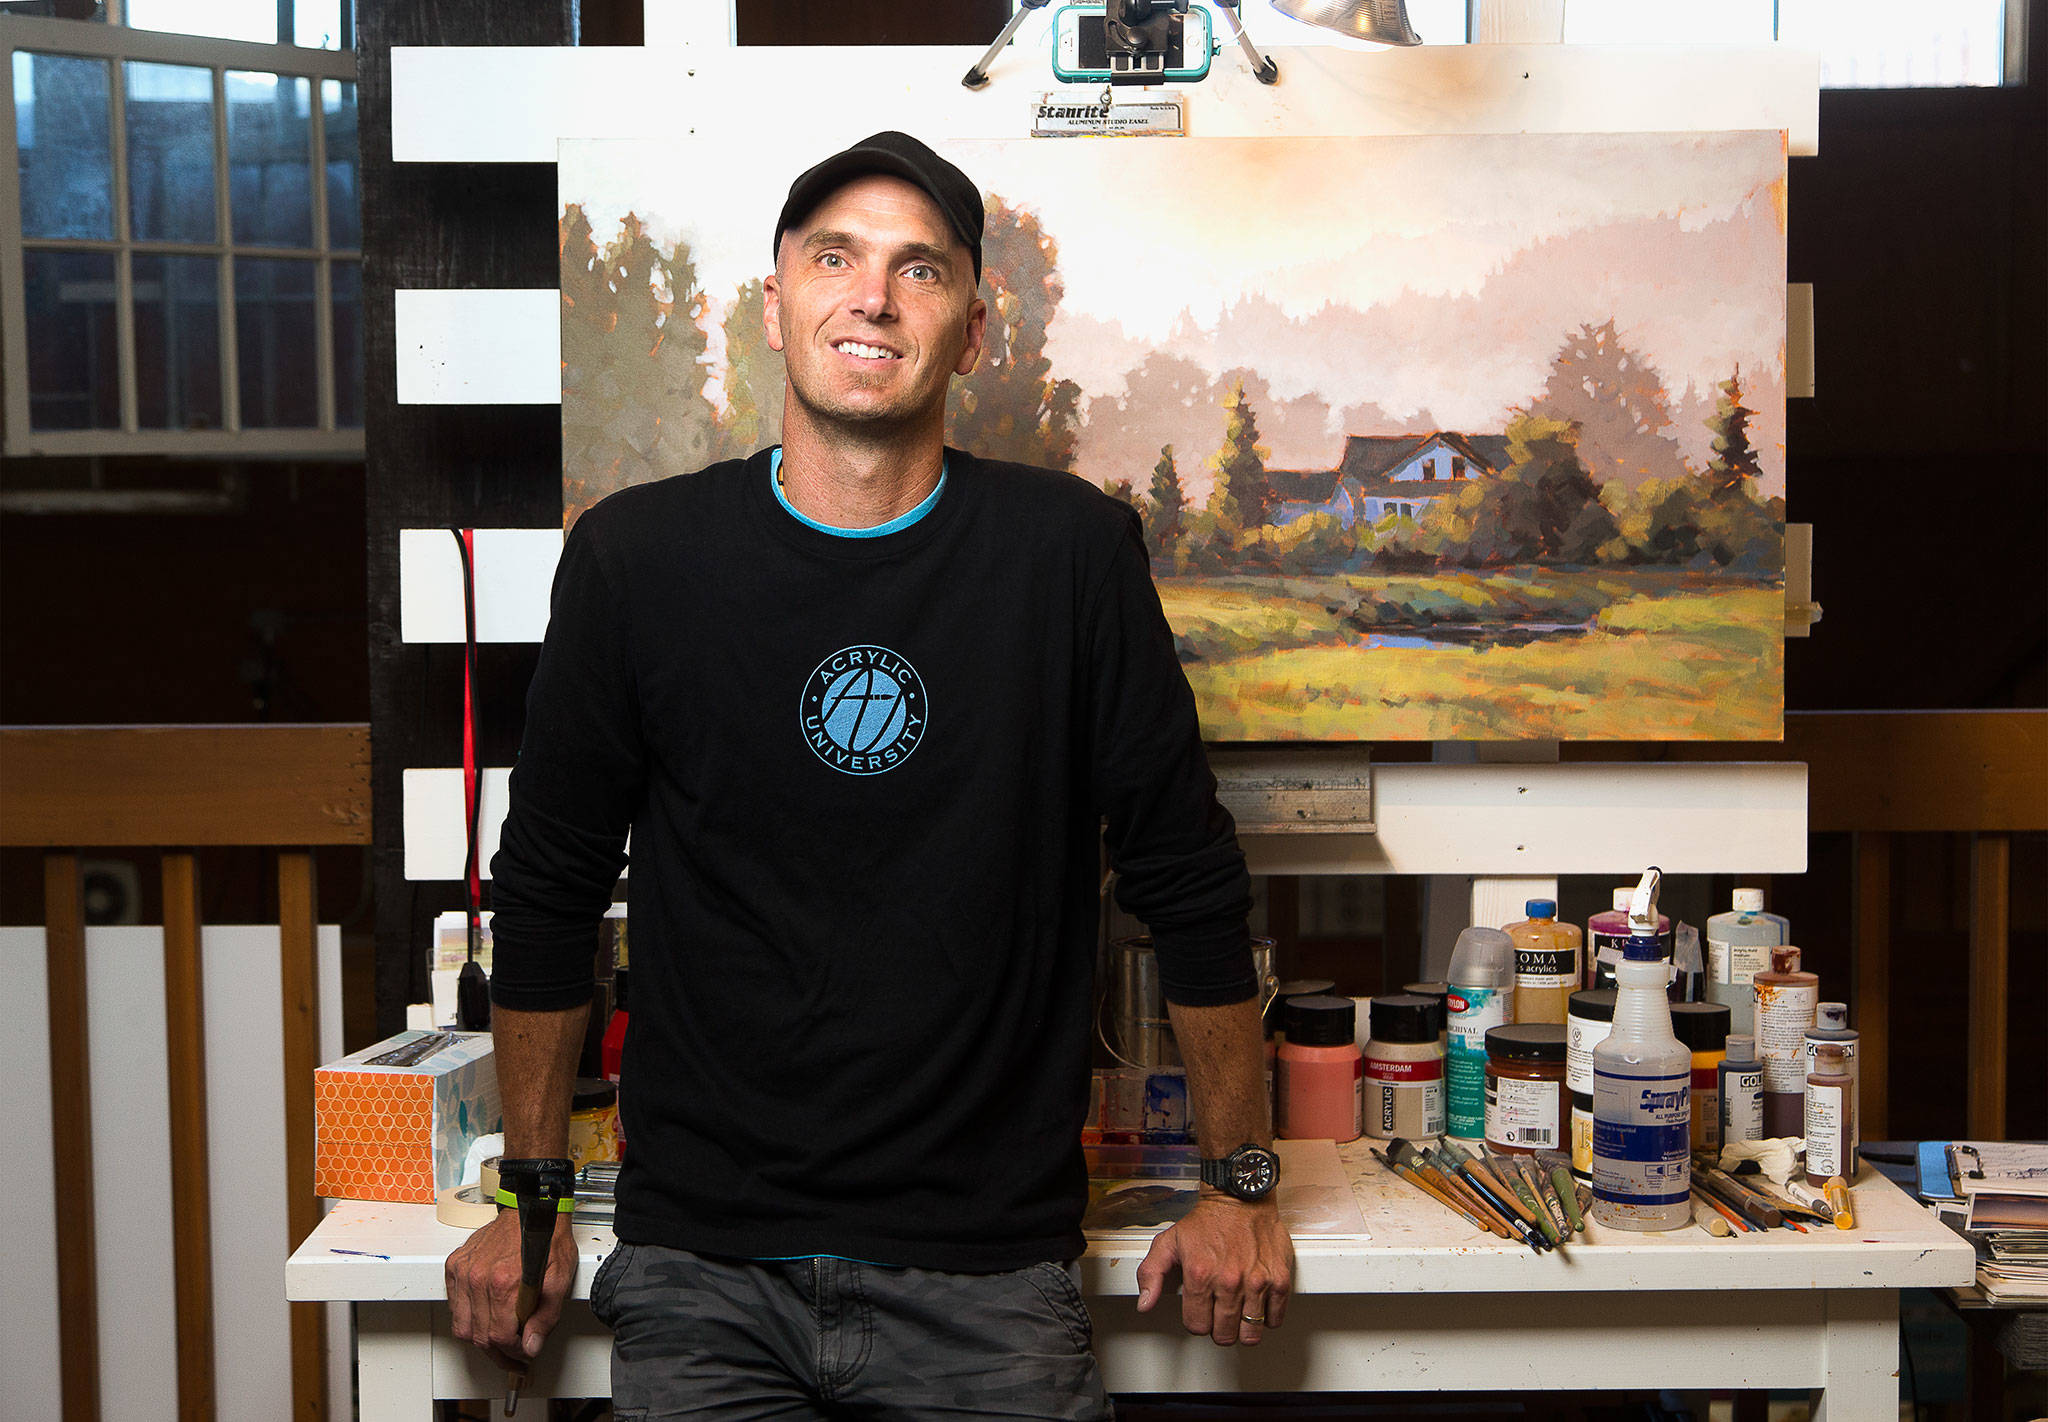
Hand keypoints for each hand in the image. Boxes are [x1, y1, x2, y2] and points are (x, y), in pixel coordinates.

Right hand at [445, 1209, 578, 1369]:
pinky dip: (467, 1315)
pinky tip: (484, 1313)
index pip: (498, 1338)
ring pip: (462, 1326)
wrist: (533, 1210)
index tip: (523, 1351)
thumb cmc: (547, 1239)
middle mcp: (478, 1278)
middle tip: (512, 1354)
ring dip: (480, 1337)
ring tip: (498, 1337)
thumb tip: (531, 1346)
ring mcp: (464, 1271)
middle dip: (498, 1352)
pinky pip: (454, 1304)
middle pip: (478, 1336)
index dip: (512, 1351)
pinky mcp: (455, 1265)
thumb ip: (545, 1317)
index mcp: (504, 1283)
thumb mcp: (559, 1278)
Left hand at [1134, 1194, 1294, 1346]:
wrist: (1240, 1199)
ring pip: (1250, 1333)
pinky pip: (1275, 1319)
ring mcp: (1256, 1282)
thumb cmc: (1207, 1221)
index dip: (1197, 1322)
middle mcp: (1228, 1281)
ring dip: (1242, 1329)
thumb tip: (1145, 1304)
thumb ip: (1150, 1274)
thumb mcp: (1168, 1243)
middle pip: (1224, 1335)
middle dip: (1219, 1329)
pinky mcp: (1278, 1280)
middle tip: (1219, 1314)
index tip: (1201, 1312)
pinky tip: (1257, 1307)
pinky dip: (1267, 1319)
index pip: (1197, 1326)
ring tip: (1239, 1314)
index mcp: (1200, 1275)